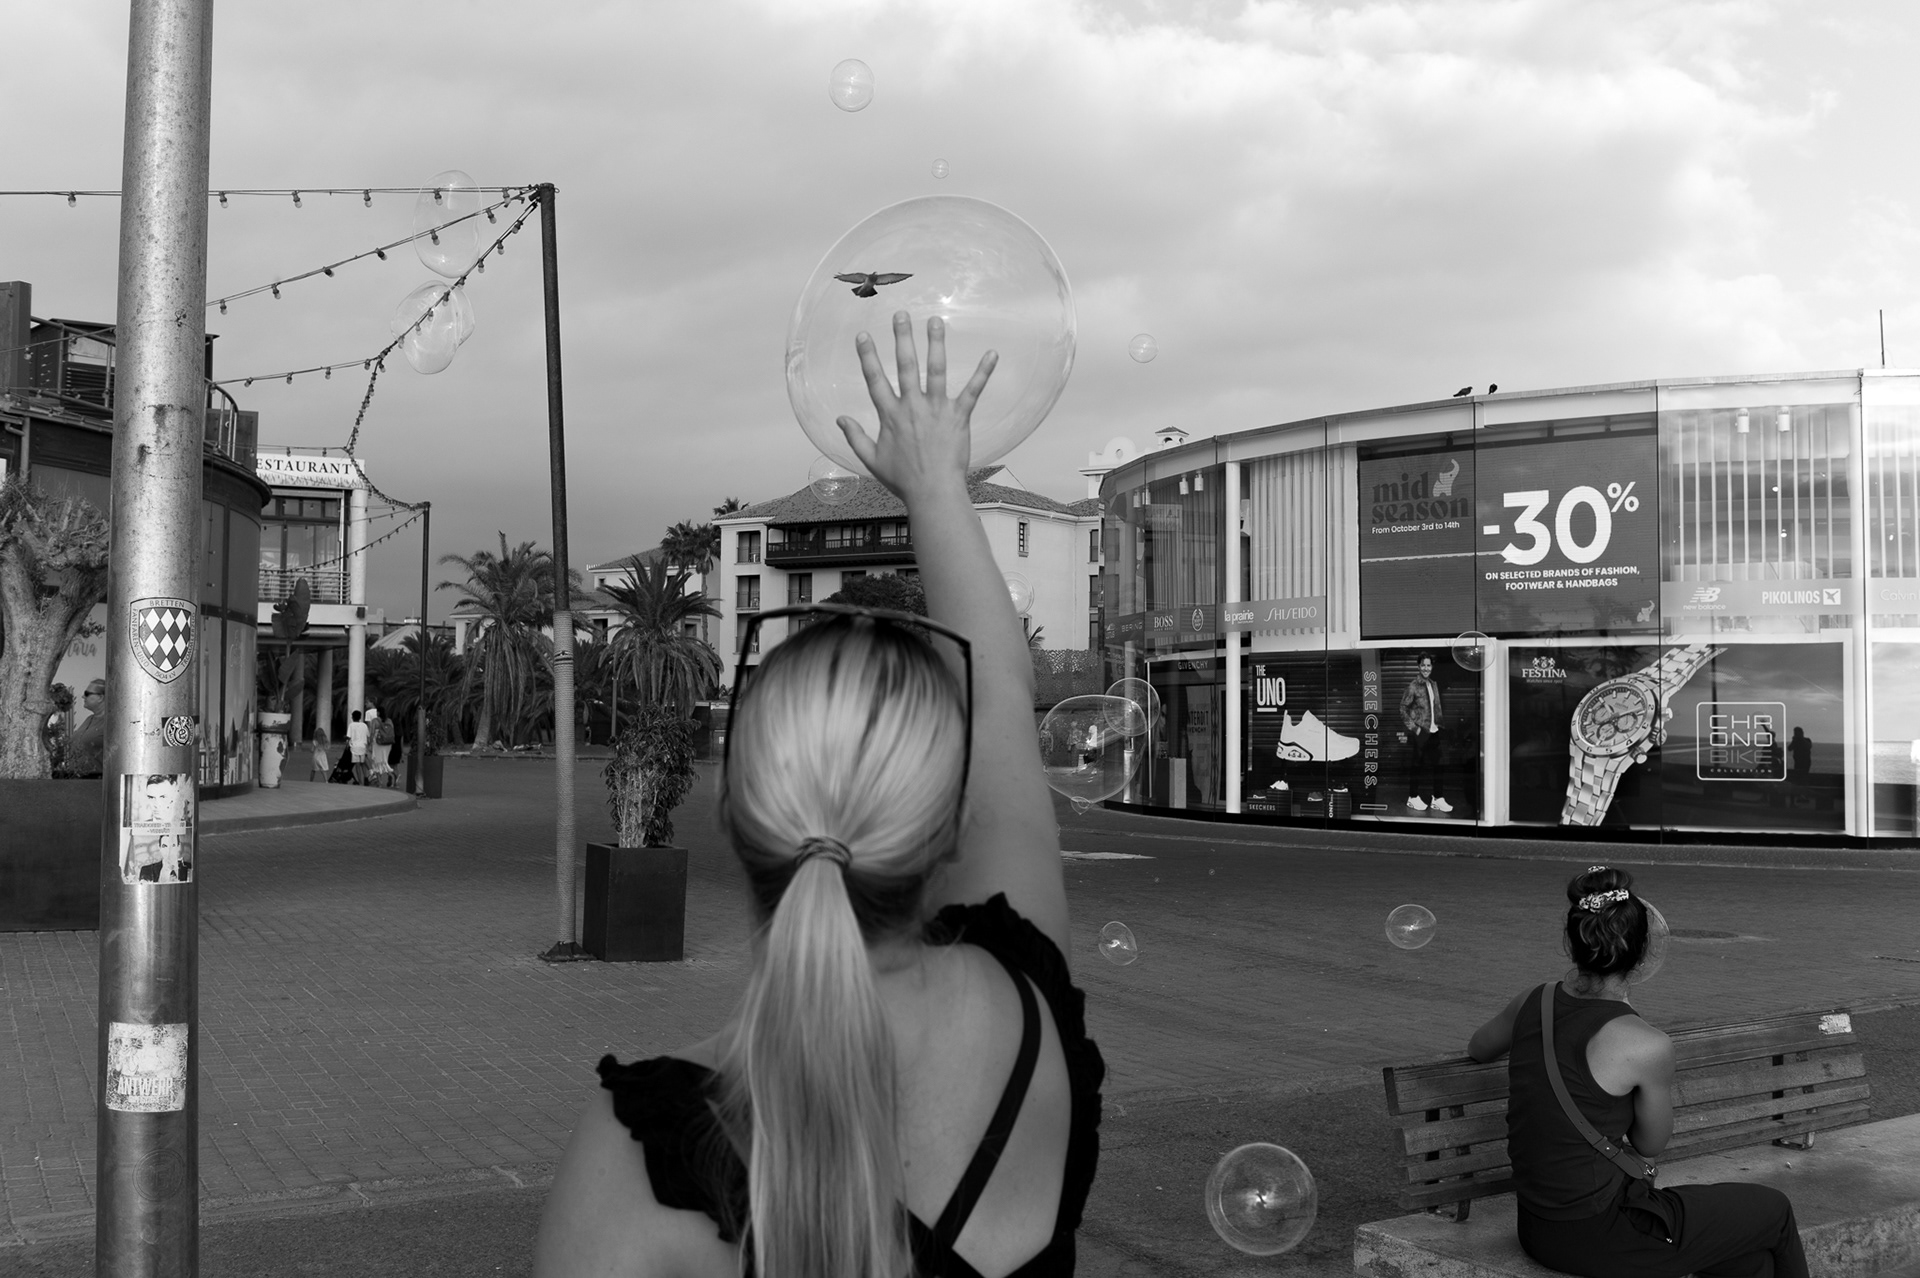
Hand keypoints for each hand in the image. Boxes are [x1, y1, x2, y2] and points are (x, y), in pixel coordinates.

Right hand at [835, 311, 997, 502]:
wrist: (933, 492)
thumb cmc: (904, 480)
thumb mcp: (872, 460)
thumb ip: (855, 438)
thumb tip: (840, 420)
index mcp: (890, 416)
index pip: (875, 380)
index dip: (868, 357)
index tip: (863, 336)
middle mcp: (912, 407)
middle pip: (906, 366)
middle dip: (902, 338)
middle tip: (901, 315)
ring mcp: (937, 409)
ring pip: (936, 370)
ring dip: (936, 344)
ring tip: (936, 321)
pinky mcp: (959, 417)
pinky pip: (973, 390)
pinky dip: (983, 372)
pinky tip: (992, 354)